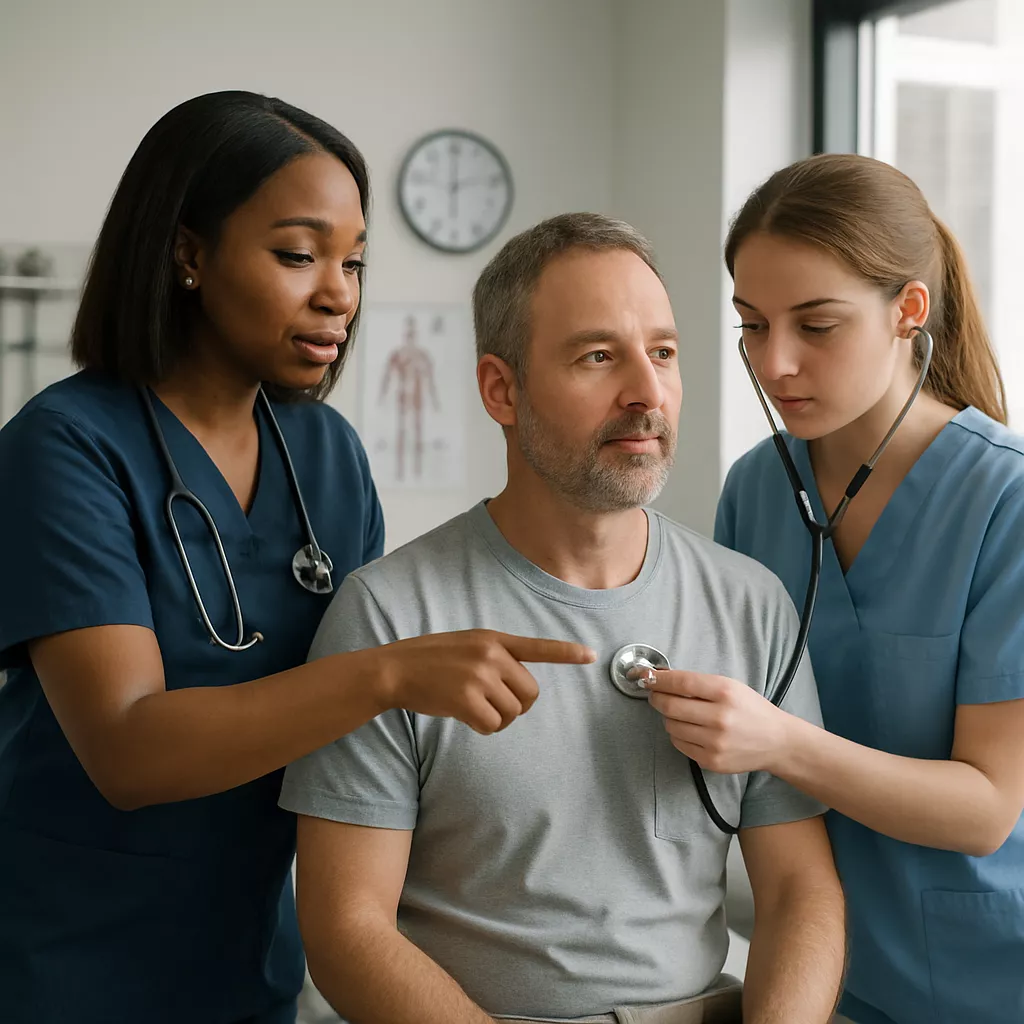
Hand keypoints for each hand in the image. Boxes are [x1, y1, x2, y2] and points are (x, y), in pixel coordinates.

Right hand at [378, 630, 595, 734]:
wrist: (394, 669)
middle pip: (530, 694)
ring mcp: (479, 676)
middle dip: (516, 707)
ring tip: (473, 708)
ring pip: (513, 713)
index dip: (566, 653)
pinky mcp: (467, 699)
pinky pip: (492, 725)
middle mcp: (491, 655)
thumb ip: (493, 657)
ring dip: (498, 719)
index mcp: (493, 639)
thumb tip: (518, 686)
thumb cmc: (430, 661)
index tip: (590, 656)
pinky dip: (483, 728)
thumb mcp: (466, 646)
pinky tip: (465, 717)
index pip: (537, 647)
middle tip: (491, 705)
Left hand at [645, 670, 789, 773]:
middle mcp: (720, 718)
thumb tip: (661, 678)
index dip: (658, 679)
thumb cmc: (751, 709)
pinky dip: (678, 734)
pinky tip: (690, 729)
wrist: (777, 742)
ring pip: (671, 726)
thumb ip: (698, 683)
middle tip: (655, 694)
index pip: (681, 683)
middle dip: (656, 698)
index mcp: (725, 693)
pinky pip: (679, 744)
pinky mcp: (711, 761)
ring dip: (668, 717)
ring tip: (681, 713)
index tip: (645, 676)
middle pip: (670, 706)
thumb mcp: (730, 687)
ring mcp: (715, 742)